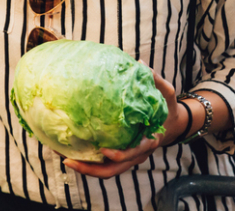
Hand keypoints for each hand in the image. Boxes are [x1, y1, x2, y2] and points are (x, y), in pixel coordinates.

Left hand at [64, 71, 188, 178]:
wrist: (172, 124)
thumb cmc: (167, 108)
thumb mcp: (167, 93)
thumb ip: (156, 80)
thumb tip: (140, 63)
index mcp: (149, 141)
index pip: (134, 154)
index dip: (119, 155)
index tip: (104, 150)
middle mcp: (137, 154)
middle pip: (113, 170)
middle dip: (91, 170)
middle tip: (68, 161)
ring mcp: (128, 158)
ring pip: (106, 171)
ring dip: (85, 169)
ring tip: (63, 159)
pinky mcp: (120, 157)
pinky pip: (103, 165)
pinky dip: (88, 162)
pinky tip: (68, 153)